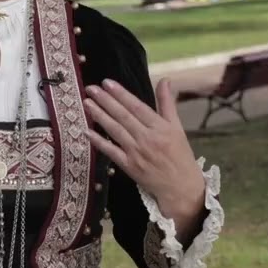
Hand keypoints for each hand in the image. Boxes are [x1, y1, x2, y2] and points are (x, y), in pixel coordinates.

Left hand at [83, 77, 205, 217]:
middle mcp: (147, 138)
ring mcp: (136, 153)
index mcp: (160, 127)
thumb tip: (165, 80)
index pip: (136, 107)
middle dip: (105, 101)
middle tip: (90, 88)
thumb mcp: (177, 127)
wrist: (181, 187)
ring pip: (115, 131)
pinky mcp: (128, 166)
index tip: (107, 82)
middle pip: (123, 116)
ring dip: (99, 116)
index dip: (121, 94)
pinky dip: (99, 141)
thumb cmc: (180, 155)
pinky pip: (111, 151)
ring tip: (87, 103)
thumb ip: (167, 103)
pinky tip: (87, 131)